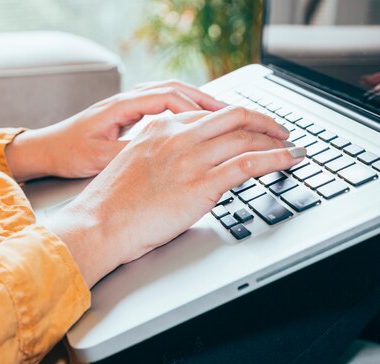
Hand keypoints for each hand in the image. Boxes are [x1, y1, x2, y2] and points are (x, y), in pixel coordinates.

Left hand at [4, 80, 225, 180]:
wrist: (46, 149)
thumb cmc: (68, 152)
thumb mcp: (99, 157)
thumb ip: (129, 153)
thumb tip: (162, 155)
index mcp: (121, 105)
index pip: (169, 97)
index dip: (198, 106)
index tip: (222, 118)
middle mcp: (126, 99)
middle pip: (175, 89)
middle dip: (206, 99)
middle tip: (235, 114)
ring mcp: (126, 104)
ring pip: (169, 95)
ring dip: (195, 103)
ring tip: (222, 116)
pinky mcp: (126, 114)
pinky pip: (161, 105)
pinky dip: (181, 110)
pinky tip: (194, 124)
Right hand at [46, 107, 304, 287]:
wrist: (98, 224)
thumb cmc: (110, 204)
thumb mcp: (134, 165)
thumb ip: (162, 156)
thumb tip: (186, 165)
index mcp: (159, 129)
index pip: (208, 115)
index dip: (236, 119)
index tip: (247, 127)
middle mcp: (177, 137)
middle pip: (233, 116)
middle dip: (263, 121)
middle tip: (278, 130)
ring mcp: (190, 159)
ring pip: (246, 137)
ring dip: (275, 140)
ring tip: (290, 147)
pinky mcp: (201, 184)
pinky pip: (249, 164)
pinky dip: (276, 159)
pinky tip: (290, 160)